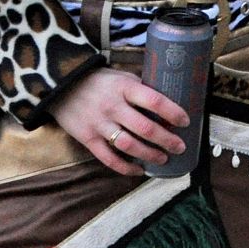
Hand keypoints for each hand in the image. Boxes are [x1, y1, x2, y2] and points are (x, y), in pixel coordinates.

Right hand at [52, 67, 189, 176]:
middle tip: (181, 147)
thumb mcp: (122, 77)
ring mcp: (99, 125)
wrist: (62, 85)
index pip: (155, 101)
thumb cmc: (100, 81)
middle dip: (167, 140)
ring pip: (129, 146)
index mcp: (125, 88)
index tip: (186, 121)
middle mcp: (113, 107)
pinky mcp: (87, 139)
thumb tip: (169, 103)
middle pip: (145, 128)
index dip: (173, 112)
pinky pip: (109, 158)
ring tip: (164, 158)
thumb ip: (141, 89)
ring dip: (150, 154)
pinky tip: (139, 170)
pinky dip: (125, 167)